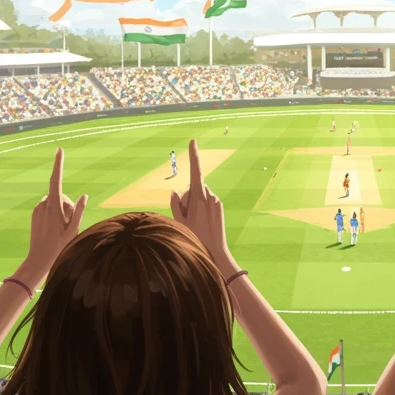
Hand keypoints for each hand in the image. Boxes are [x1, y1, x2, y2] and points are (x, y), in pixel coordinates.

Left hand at [20, 148, 86, 287]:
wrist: (39, 259)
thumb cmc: (59, 246)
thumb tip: (84, 196)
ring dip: (61, 211)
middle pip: (60, 195)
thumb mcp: (74, 230)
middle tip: (68, 225)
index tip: (59, 150)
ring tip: (61, 229)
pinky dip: (54, 214)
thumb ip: (78, 211)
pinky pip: (48, 208)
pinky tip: (54, 229)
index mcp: (53, 207)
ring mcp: (38, 209)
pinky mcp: (35, 214)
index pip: (56, 180)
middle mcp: (43, 205)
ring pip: (55, 202)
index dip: (58, 164)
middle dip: (67, 205)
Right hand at [170, 140, 233, 272]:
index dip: (194, 156)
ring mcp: (216, 201)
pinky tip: (202, 222)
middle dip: (188, 197)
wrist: (216, 253)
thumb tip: (174, 192)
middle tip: (187, 216)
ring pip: (200, 195)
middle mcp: (210, 196)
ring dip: (195, 203)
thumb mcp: (179, 222)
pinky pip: (207, 201)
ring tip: (195, 222)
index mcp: (199, 198)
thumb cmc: (195, 239)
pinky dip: (202, 208)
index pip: (195, 172)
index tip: (193, 142)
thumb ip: (175, 204)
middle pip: (194, 187)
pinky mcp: (220, 206)